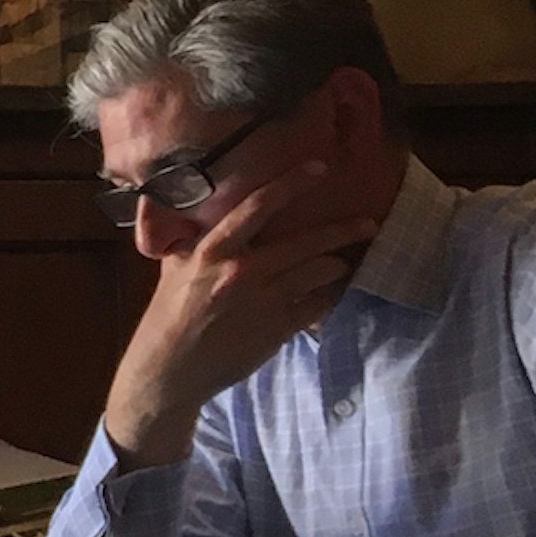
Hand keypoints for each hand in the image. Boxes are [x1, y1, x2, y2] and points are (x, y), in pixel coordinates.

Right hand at [100, 159, 377, 465]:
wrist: (169, 368)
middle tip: (367, 223)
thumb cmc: (168, 312)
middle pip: (307, 242)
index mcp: (212, 250)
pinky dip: (326, 297)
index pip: (257, 206)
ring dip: (335, 266)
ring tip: (340, 264)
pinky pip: (319, 304)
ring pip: (320, 272)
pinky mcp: (279, 329)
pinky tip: (325, 294)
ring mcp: (264, 301)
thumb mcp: (172, 266)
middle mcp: (242, 271)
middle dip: (343, 231)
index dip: (292, 184)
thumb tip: (174, 198)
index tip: (319, 168)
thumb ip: (190, 235)